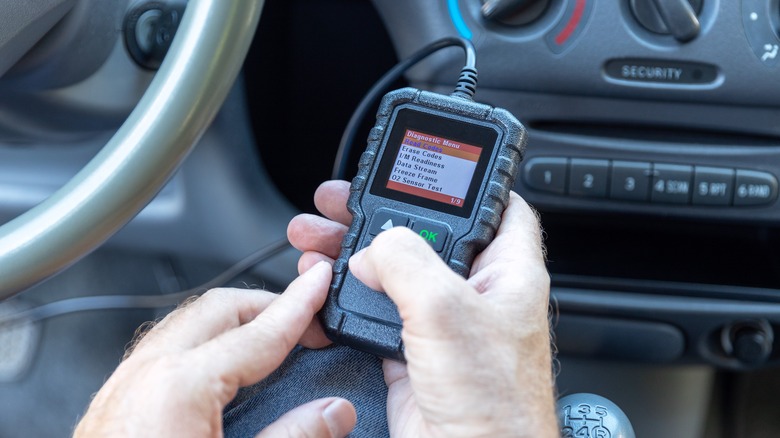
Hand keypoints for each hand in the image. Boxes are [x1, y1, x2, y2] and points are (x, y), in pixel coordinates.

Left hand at [74, 262, 356, 437]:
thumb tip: (335, 413)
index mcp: (180, 385)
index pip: (259, 331)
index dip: (299, 305)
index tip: (320, 282)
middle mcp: (147, 372)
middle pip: (220, 308)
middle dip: (267, 304)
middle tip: (307, 319)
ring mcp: (125, 383)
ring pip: (190, 323)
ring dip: (235, 320)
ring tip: (271, 336)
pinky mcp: (115, 399)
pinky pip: (168, 347)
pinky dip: (206, 342)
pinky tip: (223, 367)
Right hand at [288, 180, 556, 437]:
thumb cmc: (492, 404)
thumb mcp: (447, 310)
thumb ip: (407, 261)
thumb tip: (376, 246)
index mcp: (506, 272)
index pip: (497, 207)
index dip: (466, 183)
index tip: (427, 167)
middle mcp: (475, 293)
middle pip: (426, 234)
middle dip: (380, 213)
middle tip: (340, 198)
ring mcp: (441, 323)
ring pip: (393, 270)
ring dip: (352, 251)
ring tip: (315, 233)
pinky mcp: (410, 349)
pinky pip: (373, 308)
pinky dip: (344, 294)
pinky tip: (321, 281)